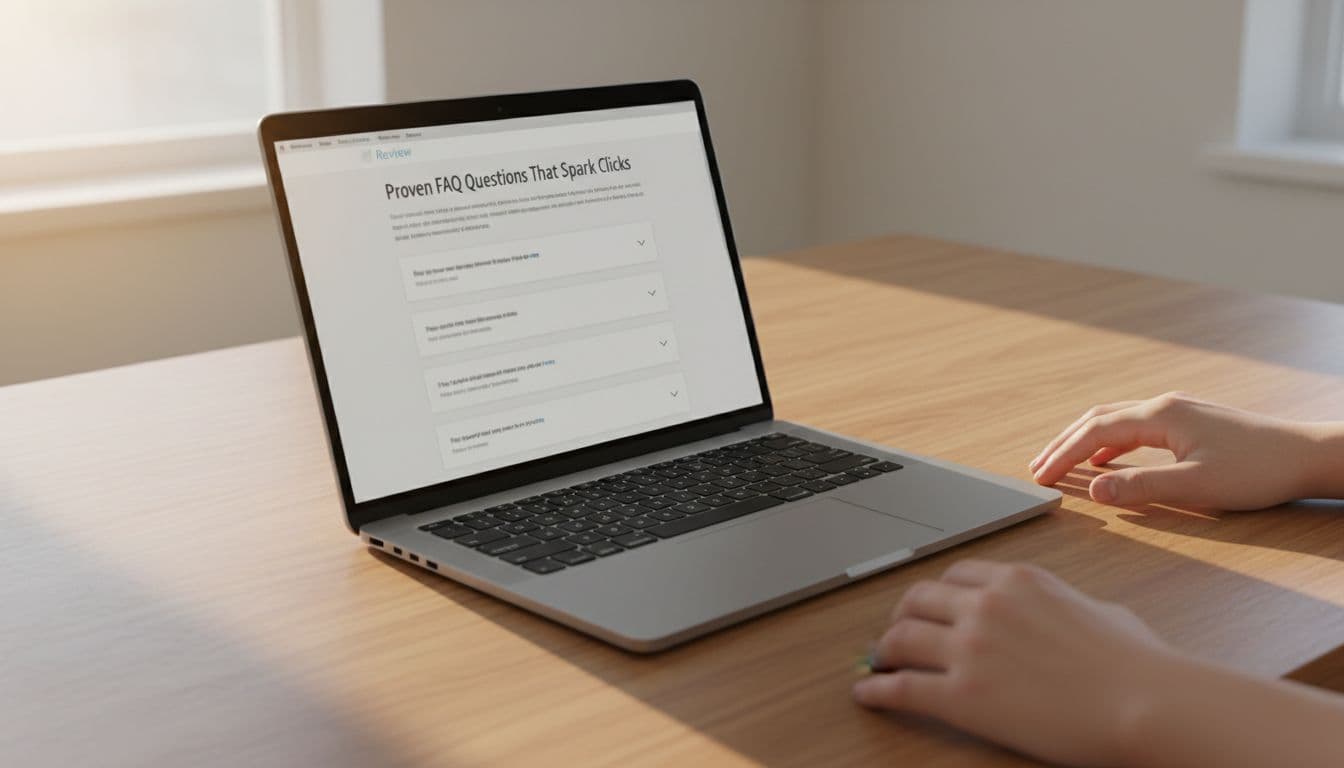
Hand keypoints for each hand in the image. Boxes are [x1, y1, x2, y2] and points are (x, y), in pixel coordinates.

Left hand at [853, 560, 1173, 766]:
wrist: (1146, 703)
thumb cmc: (1138, 665)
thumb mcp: (1101, 611)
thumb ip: (1067, 604)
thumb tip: (1068, 614)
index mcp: (1018, 580)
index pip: (956, 575)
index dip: (936, 594)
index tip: (929, 608)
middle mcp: (986, 605)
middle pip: (918, 600)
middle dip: (903, 617)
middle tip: (896, 634)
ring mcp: (970, 649)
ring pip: (899, 639)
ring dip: (883, 651)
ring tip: (877, 663)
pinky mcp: (962, 695)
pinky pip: (901, 687)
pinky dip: (876, 690)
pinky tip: (866, 694)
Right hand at [1028, 392, 1335, 509]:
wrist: (1308, 455)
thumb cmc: (1258, 471)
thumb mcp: (1195, 487)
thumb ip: (1140, 487)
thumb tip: (1093, 489)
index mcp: (1160, 416)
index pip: (1094, 432)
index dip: (1062, 455)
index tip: (1040, 476)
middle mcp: (1165, 406)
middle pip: (1098, 418)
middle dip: (1064, 443)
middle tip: (1038, 467)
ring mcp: (1179, 411)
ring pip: (1116, 419)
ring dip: (1085, 441)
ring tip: (1064, 463)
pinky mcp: (1192, 421)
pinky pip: (1136, 426)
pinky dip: (1110, 442)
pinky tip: (1110, 459)